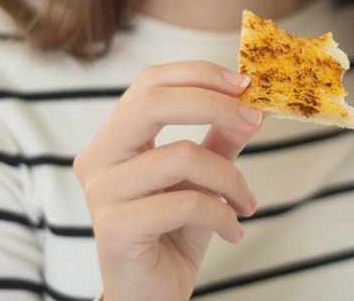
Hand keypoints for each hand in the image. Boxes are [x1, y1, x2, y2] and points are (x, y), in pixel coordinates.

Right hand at [73, 61, 261, 300]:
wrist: (152, 294)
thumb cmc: (173, 234)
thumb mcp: (202, 180)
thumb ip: (218, 141)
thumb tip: (250, 109)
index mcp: (114, 138)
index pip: (150, 82)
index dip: (199, 74)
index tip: (245, 84)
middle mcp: (98, 157)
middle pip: (154, 102)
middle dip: (215, 104)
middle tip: (255, 120)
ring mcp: (101, 192)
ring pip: (181, 155)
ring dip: (230, 177)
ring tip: (246, 202)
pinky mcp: (115, 228)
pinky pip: (185, 203)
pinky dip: (222, 215)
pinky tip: (233, 231)